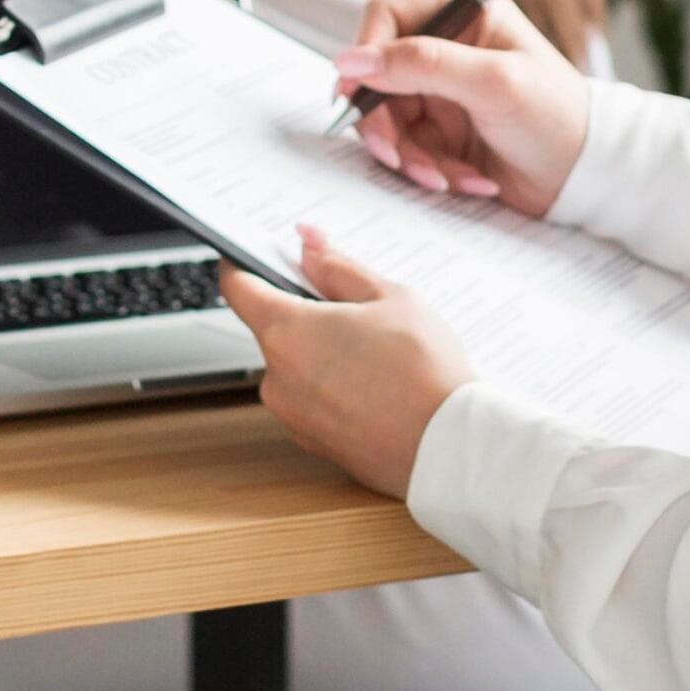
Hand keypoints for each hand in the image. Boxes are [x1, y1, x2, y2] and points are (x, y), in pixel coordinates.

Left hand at [219, 228, 472, 498]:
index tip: (258, 254)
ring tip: (377, 352)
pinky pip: (312, 400)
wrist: (451, 448)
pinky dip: (334, 387)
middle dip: (307, 312)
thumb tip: (308, 243)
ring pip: (296, 366)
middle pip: (274, 328)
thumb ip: (339, 268)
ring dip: (323, 352)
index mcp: (287, 332)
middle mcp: (278, 377)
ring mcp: (293, 416)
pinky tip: (377, 385)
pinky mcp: (313, 443)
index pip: (238, 287)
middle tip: (356, 308)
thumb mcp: (390, 297)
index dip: (244, 264)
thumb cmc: (425, 370)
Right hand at [334, 0, 590, 216]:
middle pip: (377, 75)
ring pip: (388, 120)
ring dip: (410, 154)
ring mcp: (443, 94)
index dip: (365, 52)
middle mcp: (448, 50)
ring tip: (444, 177)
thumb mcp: (491, 83)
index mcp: (465, 17)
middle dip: (383, 121)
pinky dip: (430, 170)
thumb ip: (421, 64)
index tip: (355, 93)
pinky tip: (469, 180)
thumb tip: (349, 60)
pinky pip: (409, 150)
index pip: (387, 16)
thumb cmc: (555, 117)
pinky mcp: (442, 134)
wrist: (585, 178)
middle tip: (395, 153)